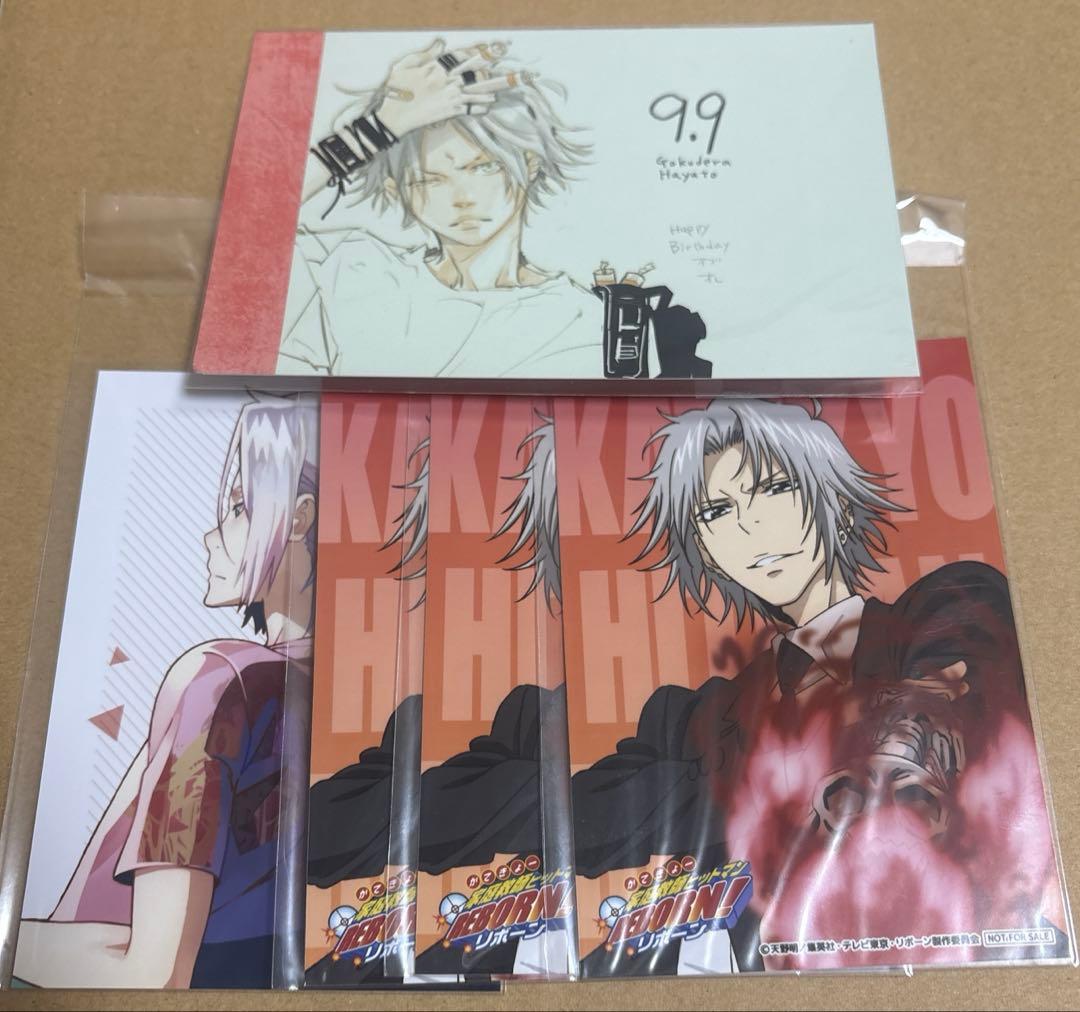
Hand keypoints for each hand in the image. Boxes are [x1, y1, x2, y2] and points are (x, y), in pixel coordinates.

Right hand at [375, 38, 521, 137]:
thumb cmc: (395, 90)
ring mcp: (449, 96)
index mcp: (435, 66)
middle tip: (504, 54)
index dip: (476, 50)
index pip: (460, 55)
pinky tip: (490, 105)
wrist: (395, 116)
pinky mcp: (450, 111)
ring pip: (475, 88)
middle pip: (472, 68)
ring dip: (490, 86)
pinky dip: (480, 107)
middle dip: (489, 62)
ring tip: (504, 83)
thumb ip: (425, 53)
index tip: (490, 46)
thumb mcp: (405, 65)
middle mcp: (446, 79)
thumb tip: (442, 41)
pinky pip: (470, 108)